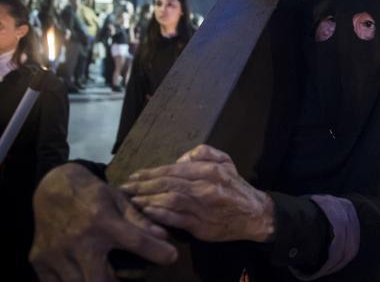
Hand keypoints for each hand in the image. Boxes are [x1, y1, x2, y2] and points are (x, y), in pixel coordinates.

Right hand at [30, 163, 176, 281]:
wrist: (51, 188)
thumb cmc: (92, 194)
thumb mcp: (118, 199)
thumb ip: (139, 220)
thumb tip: (164, 236)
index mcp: (102, 220)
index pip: (135, 240)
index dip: (156, 252)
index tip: (172, 257)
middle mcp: (79, 239)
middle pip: (99, 280)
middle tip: (129, 279)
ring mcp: (56, 253)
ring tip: (106, 276)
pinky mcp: (39, 261)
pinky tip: (81, 277)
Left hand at [121, 145, 274, 242]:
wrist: (254, 214)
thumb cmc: (235, 187)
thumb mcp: (225, 161)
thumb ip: (203, 153)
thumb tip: (180, 159)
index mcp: (210, 170)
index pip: (174, 169)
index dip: (151, 172)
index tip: (135, 174)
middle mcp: (205, 187)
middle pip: (168, 184)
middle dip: (143, 185)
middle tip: (125, 187)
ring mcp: (203, 207)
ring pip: (169, 200)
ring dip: (147, 199)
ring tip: (131, 199)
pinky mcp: (201, 225)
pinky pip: (176, 219)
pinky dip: (159, 215)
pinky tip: (147, 212)